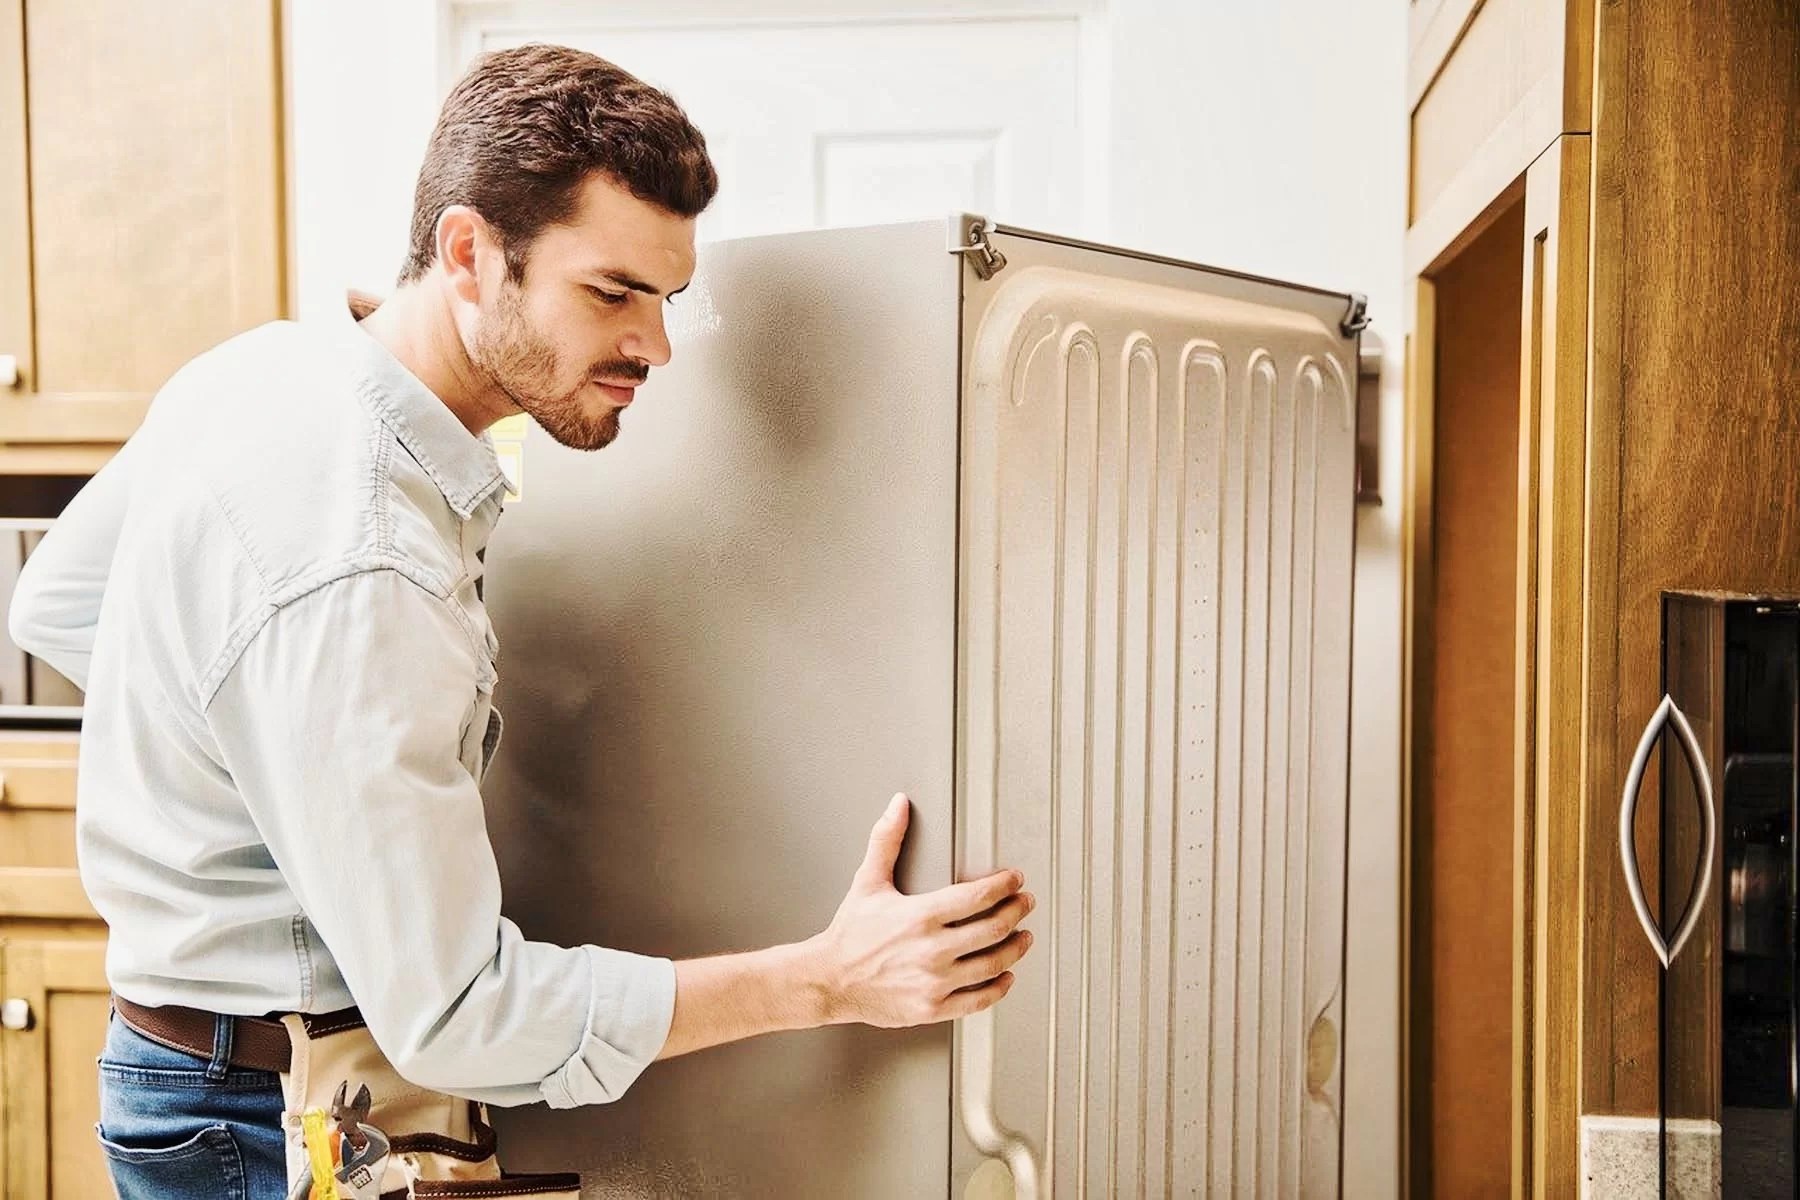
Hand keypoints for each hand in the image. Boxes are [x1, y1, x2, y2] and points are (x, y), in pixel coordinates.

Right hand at [804, 793, 1034, 1027]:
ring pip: (992, 964)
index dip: (1004, 885)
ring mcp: (933, 982)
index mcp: (919, 916)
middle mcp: (930, 951)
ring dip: (1015, 948)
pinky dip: (998, 988)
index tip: (1014, 880)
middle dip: (1017, 912)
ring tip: (1023, 936)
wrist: (828, 980)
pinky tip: (1005, 977)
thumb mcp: (867, 882)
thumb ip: (887, 841)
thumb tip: (898, 806)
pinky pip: (977, 1000)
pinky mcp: (932, 1008)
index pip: (977, 896)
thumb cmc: (849, 934)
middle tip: (1025, 903)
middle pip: (993, 929)